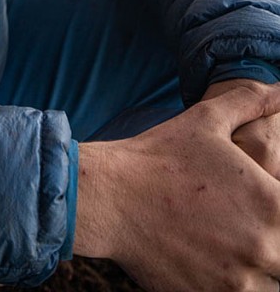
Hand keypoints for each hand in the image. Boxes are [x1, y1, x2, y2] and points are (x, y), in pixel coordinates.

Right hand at [74, 83, 279, 291]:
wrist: (111, 197)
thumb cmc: (161, 155)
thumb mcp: (208, 119)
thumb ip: (251, 101)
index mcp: (273, 203)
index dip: (279, 209)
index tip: (261, 205)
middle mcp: (263, 247)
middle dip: (273, 243)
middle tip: (239, 223)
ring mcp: (239, 281)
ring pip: (270, 283)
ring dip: (259, 269)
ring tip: (227, 244)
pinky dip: (233, 284)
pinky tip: (211, 261)